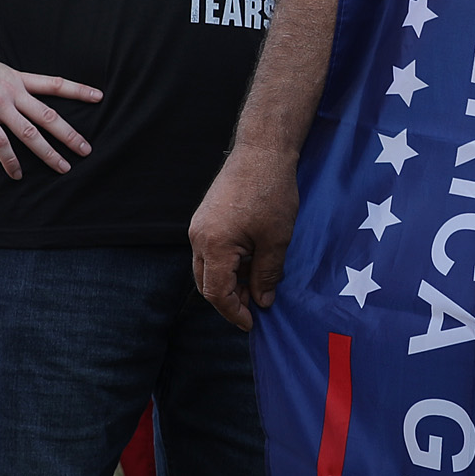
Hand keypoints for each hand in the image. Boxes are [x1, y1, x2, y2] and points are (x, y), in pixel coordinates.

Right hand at [0, 51, 100, 178]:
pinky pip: (0, 143)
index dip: (79, 90)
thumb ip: (3, 86)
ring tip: (64, 167)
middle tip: (87, 150)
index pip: (55, 84)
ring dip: (49, 152)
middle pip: (49, 115)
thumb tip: (9, 98)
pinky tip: (17, 174)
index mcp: (17, 78)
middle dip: (70, 134)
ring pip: (30, 133)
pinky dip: (11, 161)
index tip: (99, 96)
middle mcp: (13, 91)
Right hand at [189, 145, 300, 330]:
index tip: (252, 323)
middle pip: (206, 283)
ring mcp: (199, 226)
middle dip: (230, 300)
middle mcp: (198, 237)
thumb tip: (262, 301)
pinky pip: (210, 251)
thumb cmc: (271, 193)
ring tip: (257, 285)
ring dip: (229, 282)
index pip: (216, 293)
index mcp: (214, 245)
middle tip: (256, 307)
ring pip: (207, 268)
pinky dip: (227, 265)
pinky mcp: (205, 218)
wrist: (261, 152)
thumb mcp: (276, 240)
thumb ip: (266, 274)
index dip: (234, 312)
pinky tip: (250, 263)